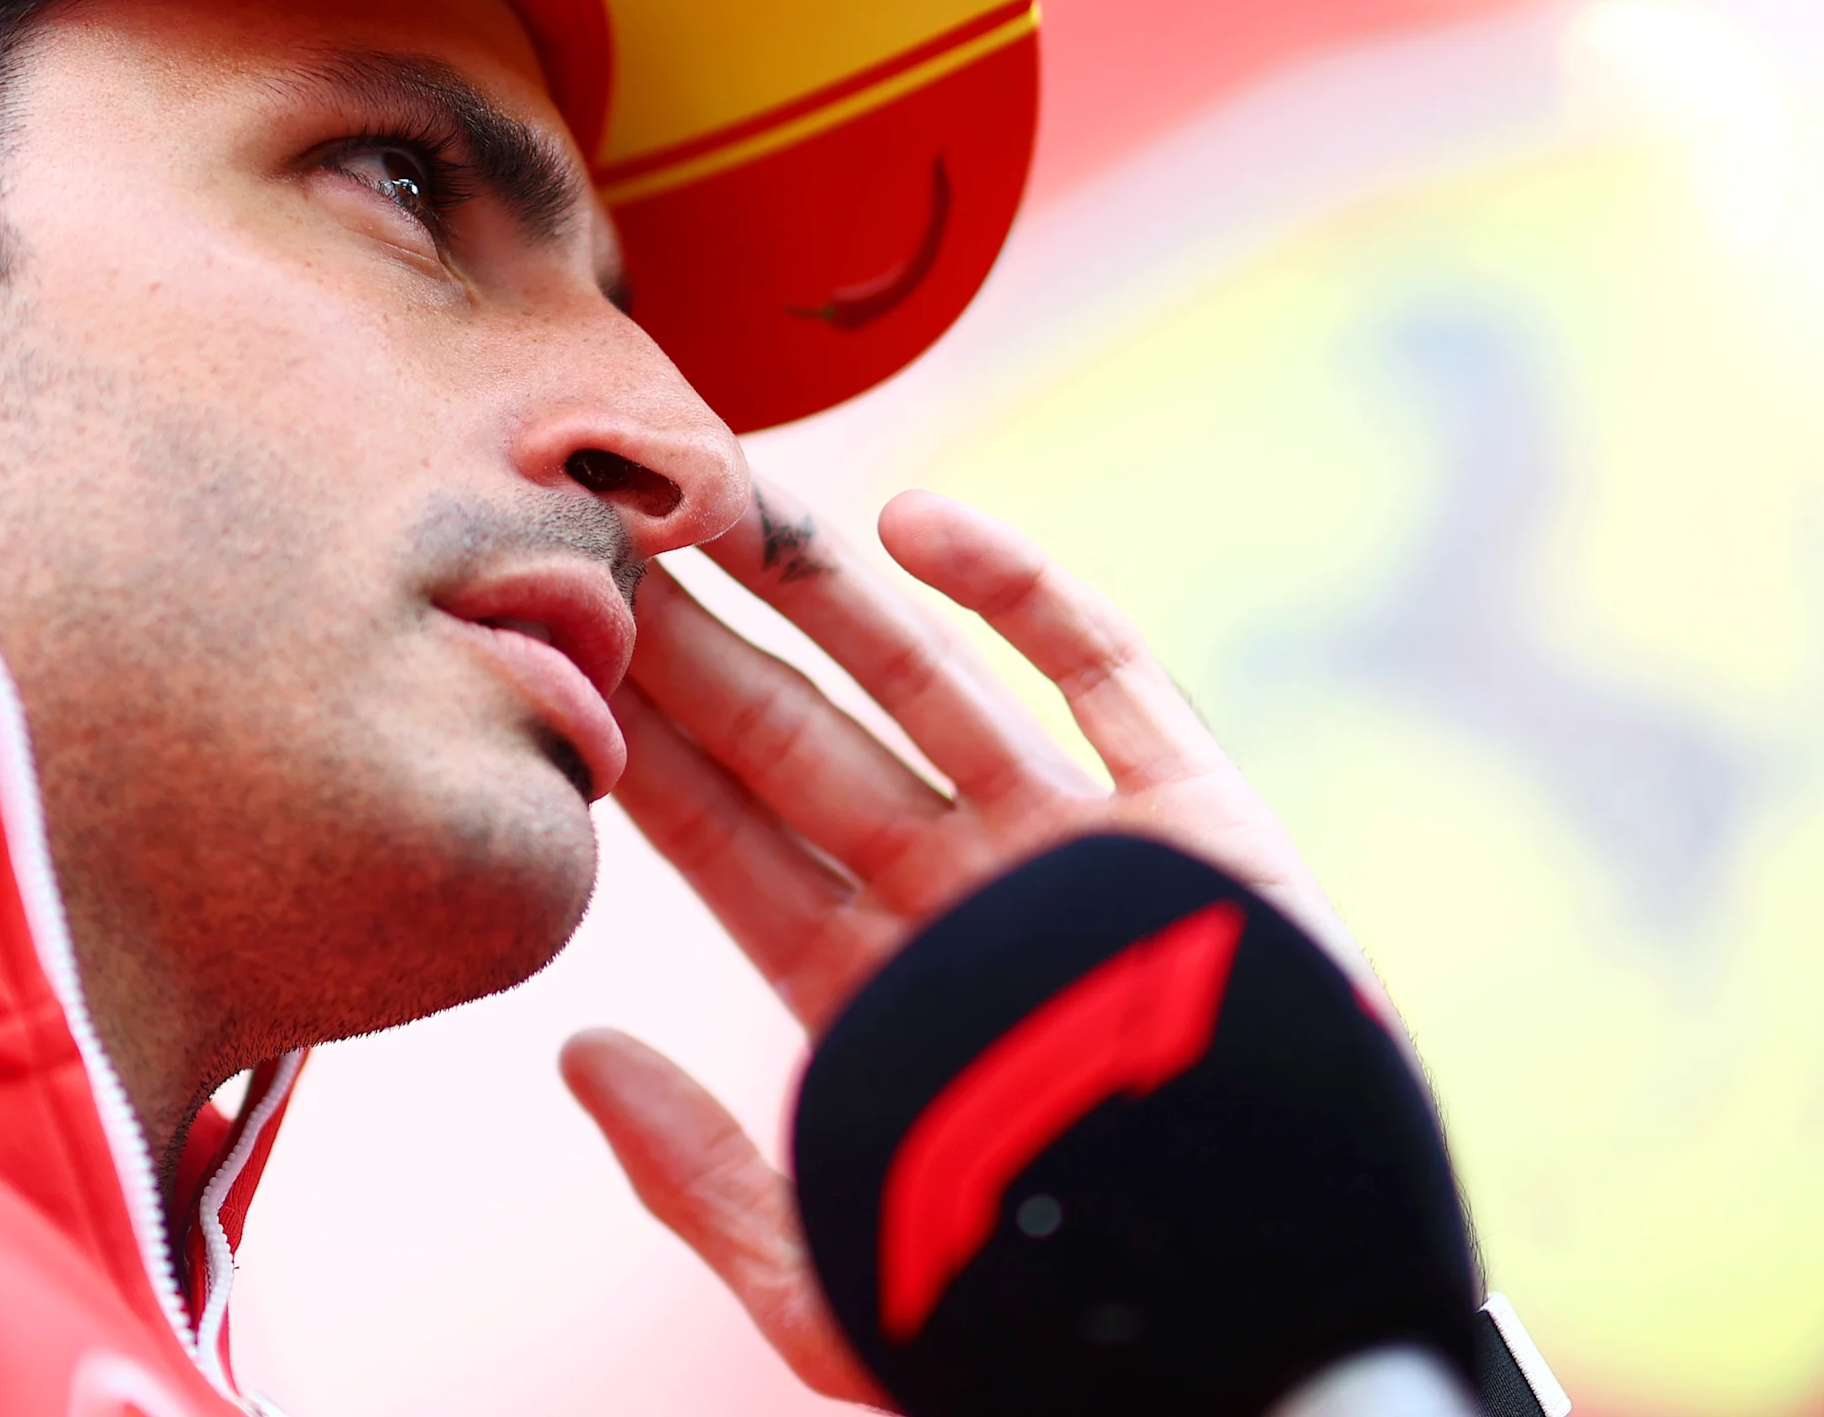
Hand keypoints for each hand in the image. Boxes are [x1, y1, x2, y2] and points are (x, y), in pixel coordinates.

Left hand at [559, 482, 1370, 1406]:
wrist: (1269, 1340)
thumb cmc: (1046, 1335)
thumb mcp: (831, 1285)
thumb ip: (699, 1173)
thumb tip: (574, 1049)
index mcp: (879, 1001)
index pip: (729, 850)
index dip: (644, 749)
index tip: (554, 653)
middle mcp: (968, 906)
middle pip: (806, 746)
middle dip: (704, 644)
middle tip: (599, 529)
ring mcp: (1081, 852)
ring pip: (930, 681)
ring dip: (825, 586)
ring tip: (715, 492)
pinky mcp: (1200, 818)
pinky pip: (1103, 671)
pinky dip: (1020, 590)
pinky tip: (913, 521)